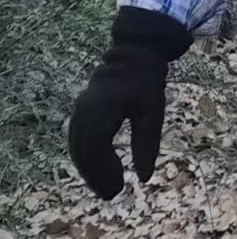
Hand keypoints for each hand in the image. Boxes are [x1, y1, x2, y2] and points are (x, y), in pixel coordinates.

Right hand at [67, 8, 190, 198]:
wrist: (134, 50)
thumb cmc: (147, 78)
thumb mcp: (153, 109)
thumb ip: (147, 142)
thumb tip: (144, 176)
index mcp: (101, 108)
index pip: (96, 148)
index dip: (103, 171)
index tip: (118, 187)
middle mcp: (84, 109)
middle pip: (83, 151)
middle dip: (95, 175)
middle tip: (111, 193)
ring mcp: (80, 108)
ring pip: (77, 146)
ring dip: (89, 167)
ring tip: (106, 185)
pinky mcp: (82, 108)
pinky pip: (78, 137)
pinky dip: (86, 155)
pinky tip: (98, 166)